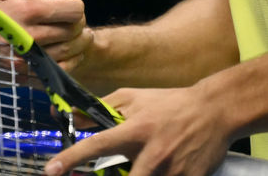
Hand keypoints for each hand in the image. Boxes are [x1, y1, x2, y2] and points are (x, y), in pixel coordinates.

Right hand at [0, 0, 91, 68]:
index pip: (73, 10)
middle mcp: (29, 38)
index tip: (67, 5)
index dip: (73, 5)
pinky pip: (55, 73)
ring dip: (73, 45)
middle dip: (75, 25)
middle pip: (74, 31)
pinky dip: (63, 65)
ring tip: (70, 37)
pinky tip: (59, 56)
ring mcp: (26, 61)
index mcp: (26, 12)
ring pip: (69, 54)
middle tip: (72, 21)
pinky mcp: (22, 78)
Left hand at [43, 86, 234, 175]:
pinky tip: (169, 164)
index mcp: (135, 130)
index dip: (71, 158)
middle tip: (111, 171)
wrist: (215, 110)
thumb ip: (104, 109)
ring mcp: (171, 170)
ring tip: (152, 159)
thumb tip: (75, 119)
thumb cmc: (170, 104)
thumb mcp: (134, 98)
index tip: (51, 170)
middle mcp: (151, 152)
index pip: (96, 145)